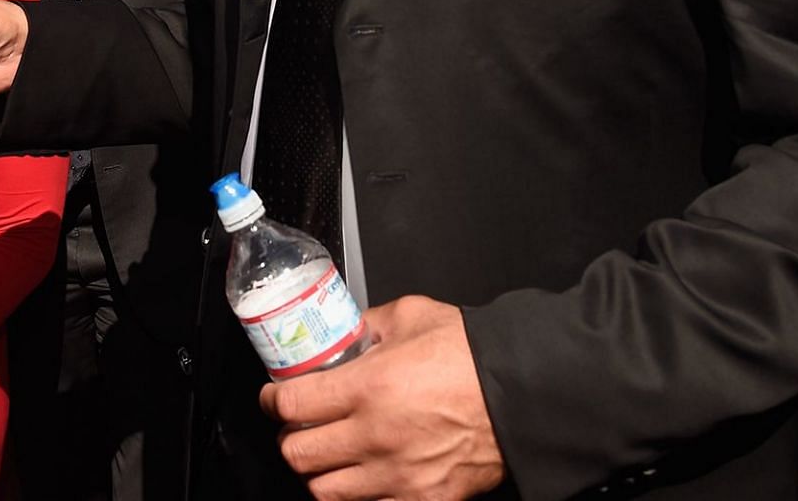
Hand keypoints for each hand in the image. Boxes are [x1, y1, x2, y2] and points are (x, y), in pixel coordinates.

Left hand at [262, 297, 503, 500]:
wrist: (526, 395)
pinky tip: (364, 478)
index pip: (289, 405)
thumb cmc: (474, 355)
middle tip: (300, 427)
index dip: (272, 401)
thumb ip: (370, 323)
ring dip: (320, 472)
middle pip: (298, 454)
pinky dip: (358, 497)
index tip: (275, 398)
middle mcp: (374, 435)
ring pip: (324, 491)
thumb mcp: (412, 315)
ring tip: (329, 456)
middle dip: (291, 439)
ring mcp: (396, 474)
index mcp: (367, 386)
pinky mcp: (422, 499)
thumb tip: (348, 329)